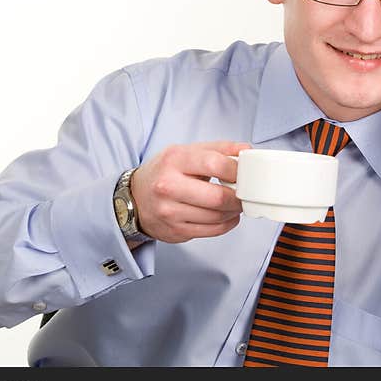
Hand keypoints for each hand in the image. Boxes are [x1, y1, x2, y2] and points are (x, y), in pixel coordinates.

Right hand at [131, 141, 251, 242]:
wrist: (135, 198)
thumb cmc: (164, 172)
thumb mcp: (185, 152)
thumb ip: (217, 149)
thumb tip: (246, 150)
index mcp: (174, 160)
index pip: (214, 164)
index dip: (236, 170)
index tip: (243, 172)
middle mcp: (168, 186)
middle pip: (217, 197)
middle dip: (238, 196)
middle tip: (244, 193)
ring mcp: (170, 212)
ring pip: (217, 216)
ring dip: (234, 211)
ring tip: (235, 203)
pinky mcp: (176, 231)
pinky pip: (212, 230)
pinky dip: (227, 223)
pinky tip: (227, 215)